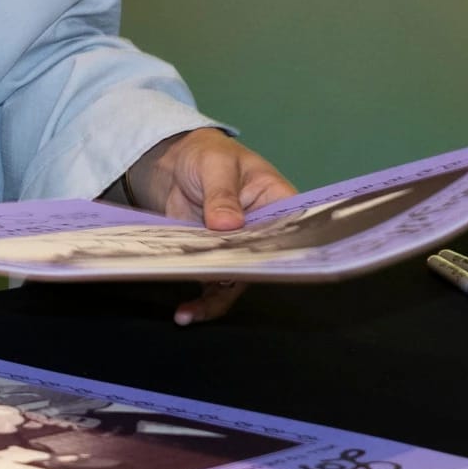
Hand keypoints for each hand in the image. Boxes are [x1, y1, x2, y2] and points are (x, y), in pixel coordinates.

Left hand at [121, 127, 297, 325]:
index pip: (291, 234)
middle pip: (262, 264)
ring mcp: (237, 249)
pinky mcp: (212, 258)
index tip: (268, 270)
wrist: (175, 162)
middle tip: (217, 288)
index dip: (286, 255)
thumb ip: (222, 194)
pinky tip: (184, 312)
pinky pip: (212, 284)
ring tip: (190, 313)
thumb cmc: (207, 155)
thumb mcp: (216, 165)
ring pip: (236, 280)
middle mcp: (263, 234)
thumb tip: (227, 224)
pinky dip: (200, 299)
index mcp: (279, 205)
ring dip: (215, 298)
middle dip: (241, 280)